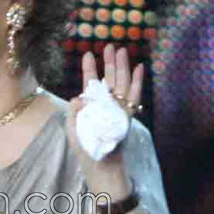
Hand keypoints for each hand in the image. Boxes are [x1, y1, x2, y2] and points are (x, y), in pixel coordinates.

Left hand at [66, 44, 144, 181]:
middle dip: (109, 63)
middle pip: (109, 80)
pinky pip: (134, 96)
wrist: (102, 169)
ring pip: (122, 84)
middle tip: (110, 45)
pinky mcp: (128, 117)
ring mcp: (118, 111)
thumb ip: (73, 114)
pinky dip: (137, 82)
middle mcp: (106, 107)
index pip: (91, 85)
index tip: (88, 54)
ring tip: (122, 50)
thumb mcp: (74, 132)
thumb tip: (78, 97)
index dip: (89, 70)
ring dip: (122, 67)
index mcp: (92, 109)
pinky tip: (140, 67)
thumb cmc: (86, 152)